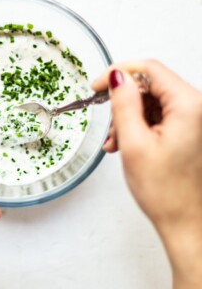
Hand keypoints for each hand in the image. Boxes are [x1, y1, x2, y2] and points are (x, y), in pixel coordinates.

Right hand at [93, 60, 201, 287]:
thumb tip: (116, 76)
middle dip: (122, 101)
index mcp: (187, 105)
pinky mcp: (184, 129)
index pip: (149, 69)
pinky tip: (125, 142)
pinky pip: (154, 116)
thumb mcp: (134, 142)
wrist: (184, 220)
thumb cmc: (165, 190)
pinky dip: (136, 125)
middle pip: (149, 85)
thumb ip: (123, 103)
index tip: (98, 85)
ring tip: (116, 141)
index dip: (119, 72)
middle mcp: (194, 108)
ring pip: (149, 101)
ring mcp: (190, 119)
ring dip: (127, 117)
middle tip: (106, 118)